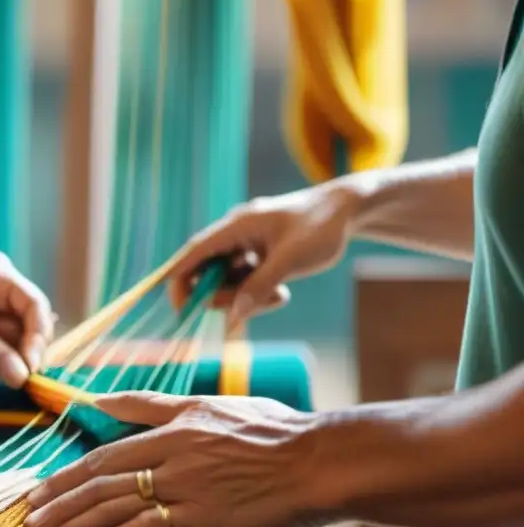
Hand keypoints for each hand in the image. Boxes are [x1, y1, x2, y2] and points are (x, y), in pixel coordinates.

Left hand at [0, 251, 53, 387]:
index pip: (33, 304)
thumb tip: (23, 376)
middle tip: (24, 379)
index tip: (30, 366)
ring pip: (23, 345)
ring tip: (16, 382)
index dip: (38, 335)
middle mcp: (0, 295)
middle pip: (34, 326)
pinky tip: (10, 381)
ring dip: (23, 365)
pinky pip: (8, 358)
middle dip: (32, 352)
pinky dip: (11, 371)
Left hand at [25, 392, 328, 526]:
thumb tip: (102, 399)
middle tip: (28, 519)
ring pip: (117, 504)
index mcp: (171, 429)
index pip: (105, 454)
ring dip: (77, 523)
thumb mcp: (208, 405)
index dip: (67, 474)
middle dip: (59, 500)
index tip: (39, 490)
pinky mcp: (205, 517)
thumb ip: (153, 405)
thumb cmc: (272, 433)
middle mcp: (171, 455)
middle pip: (100, 478)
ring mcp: (186, 486)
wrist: (319, 461)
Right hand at [169, 182, 360, 327]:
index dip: (180, 280)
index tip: (180, 309)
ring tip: (279, 296)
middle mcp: (234, 235)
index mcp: (235, 227)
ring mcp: (245, 245)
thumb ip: (260, 287)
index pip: (193, 254)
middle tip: (248, 308)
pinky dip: (257, 292)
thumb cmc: (321, 227)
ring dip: (245, 297)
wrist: (347, 209)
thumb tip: (232, 316)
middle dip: (223, 296)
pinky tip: (282, 291)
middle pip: (207, 273)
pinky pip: (244, 281)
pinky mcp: (256, 255)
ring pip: (226, 281)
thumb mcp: (291, 260)